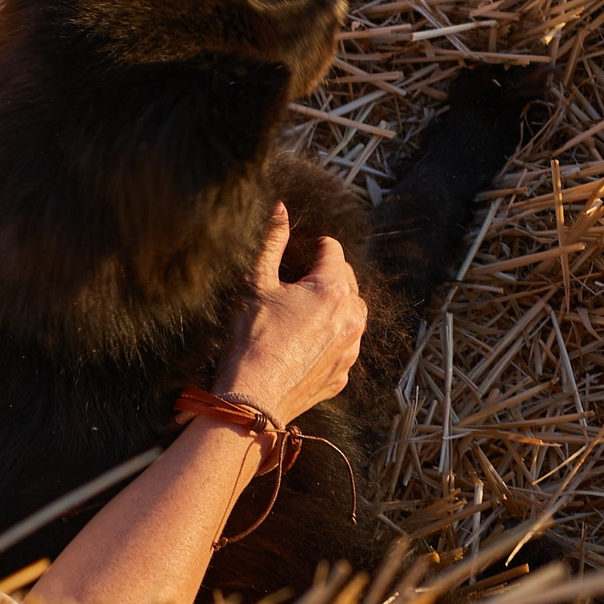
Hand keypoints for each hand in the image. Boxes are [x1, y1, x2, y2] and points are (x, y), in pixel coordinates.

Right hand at [215, 203, 366, 426]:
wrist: (254, 395)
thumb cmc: (251, 336)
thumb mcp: (256, 282)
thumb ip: (271, 241)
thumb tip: (280, 208)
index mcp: (332, 289)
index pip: (333, 250)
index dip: (311, 246)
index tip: (294, 254)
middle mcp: (352, 317)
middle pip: (347, 280)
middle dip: (324, 275)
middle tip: (292, 283)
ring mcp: (351, 348)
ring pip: (351, 313)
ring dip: (332, 306)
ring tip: (299, 312)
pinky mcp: (344, 373)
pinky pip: (344, 344)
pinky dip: (329, 337)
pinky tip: (300, 342)